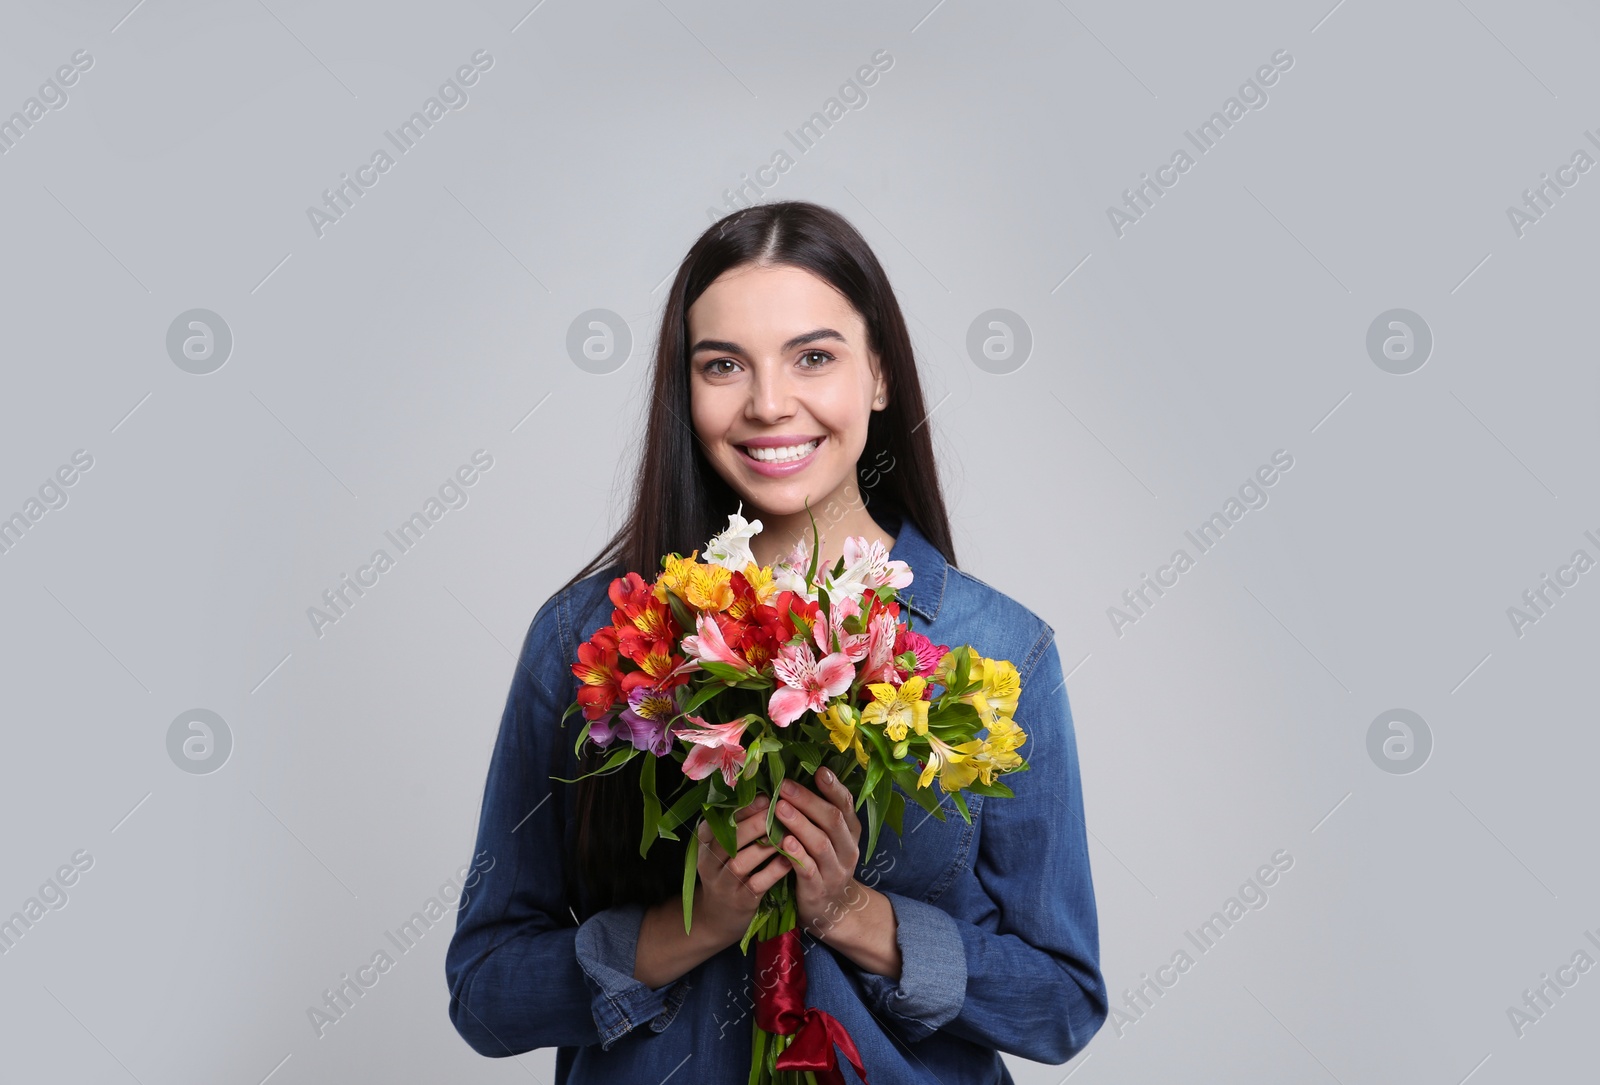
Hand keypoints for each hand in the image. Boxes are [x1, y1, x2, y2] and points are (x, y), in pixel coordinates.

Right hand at [692, 795, 790, 946]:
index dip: (741, 808)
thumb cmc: (728, 871)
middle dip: (754, 823)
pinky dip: (774, 870)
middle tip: (778, 810)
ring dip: (766, 845)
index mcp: (704, 843)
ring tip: (788, 832)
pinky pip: (757, 883)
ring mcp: (723, 883)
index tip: (765, 797)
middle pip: (728, 840)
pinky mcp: (740, 901)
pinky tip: (790, 859)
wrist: (718, 917)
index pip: (717, 821)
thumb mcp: (722, 847)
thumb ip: (737, 824)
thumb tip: (768, 793)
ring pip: (741, 861)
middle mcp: (709, 862)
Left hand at [772, 768, 870, 940]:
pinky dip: (797, 855)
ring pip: (820, 843)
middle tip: (785, 786)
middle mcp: (847, 848)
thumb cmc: (824, 864)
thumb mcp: (830, 838)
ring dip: (799, 824)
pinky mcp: (818, 889)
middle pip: (832, 820)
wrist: (833, 910)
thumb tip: (795, 778)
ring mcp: (835, 870)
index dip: (833, 787)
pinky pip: (808, 869)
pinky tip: (784, 842)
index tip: (819, 770)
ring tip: (779, 808)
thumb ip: (819, 814)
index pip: (846, 804)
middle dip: (808, 801)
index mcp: (850, 831)